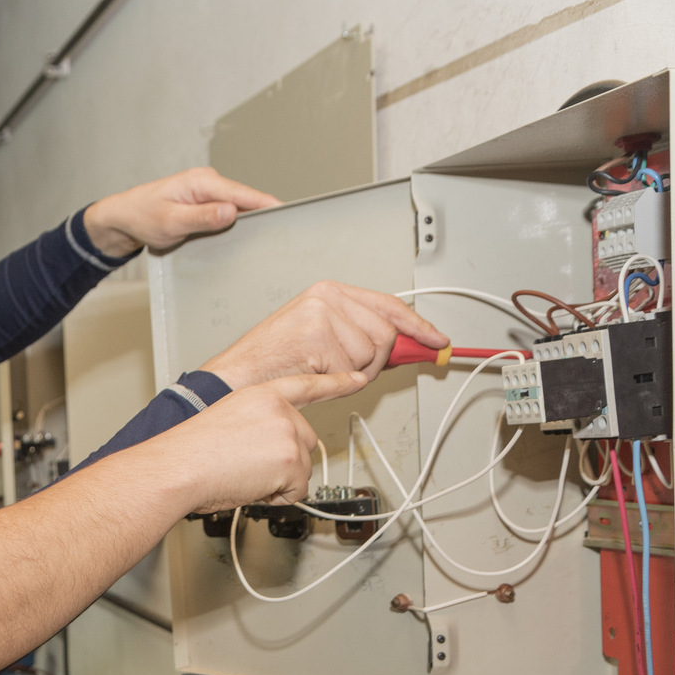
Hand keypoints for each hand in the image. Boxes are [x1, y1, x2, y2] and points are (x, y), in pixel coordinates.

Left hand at [82, 167, 279, 256]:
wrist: (124, 217)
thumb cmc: (143, 217)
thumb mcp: (171, 222)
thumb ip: (202, 217)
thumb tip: (232, 211)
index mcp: (202, 182)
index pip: (243, 193)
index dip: (267, 204)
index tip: (287, 213)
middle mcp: (208, 182)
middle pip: (245, 198)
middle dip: (262, 214)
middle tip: (280, 234)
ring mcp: (207, 191)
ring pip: (238, 205)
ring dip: (249, 220)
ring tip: (266, 238)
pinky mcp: (204, 201)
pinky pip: (227, 210)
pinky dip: (236, 221)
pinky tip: (243, 235)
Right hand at [159, 371, 367, 511]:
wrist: (178, 467)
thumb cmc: (189, 453)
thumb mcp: (226, 422)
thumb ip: (257, 427)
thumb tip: (269, 450)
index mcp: (260, 395)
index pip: (306, 385)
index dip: (335, 383)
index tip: (358, 378)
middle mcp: (279, 409)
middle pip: (306, 442)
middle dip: (284, 463)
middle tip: (247, 466)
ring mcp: (288, 432)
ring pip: (303, 468)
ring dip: (278, 481)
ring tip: (243, 474)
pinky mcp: (292, 460)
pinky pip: (297, 490)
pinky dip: (276, 496)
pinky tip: (250, 484)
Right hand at [197, 281, 450, 391]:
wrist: (238, 376)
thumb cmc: (273, 363)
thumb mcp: (321, 338)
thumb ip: (361, 335)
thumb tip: (407, 346)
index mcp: (329, 291)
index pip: (388, 304)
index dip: (417, 326)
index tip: (435, 339)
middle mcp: (327, 296)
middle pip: (385, 333)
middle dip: (375, 362)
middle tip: (348, 372)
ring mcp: (322, 314)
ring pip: (371, 354)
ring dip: (353, 374)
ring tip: (322, 372)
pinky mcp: (317, 336)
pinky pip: (351, 369)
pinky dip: (337, 382)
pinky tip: (314, 375)